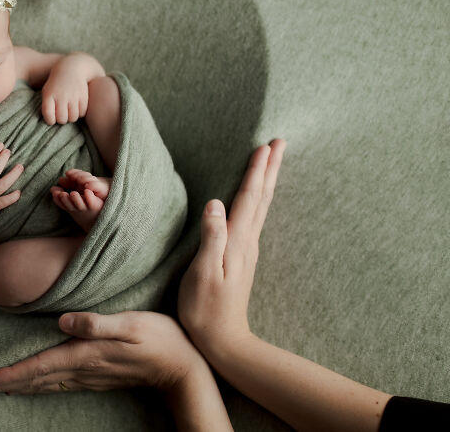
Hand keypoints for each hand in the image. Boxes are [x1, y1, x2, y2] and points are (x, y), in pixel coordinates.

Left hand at [0, 311, 206, 395]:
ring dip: (17, 386)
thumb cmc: (159, 339)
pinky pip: (58, 383)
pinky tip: (32, 383)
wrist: (182, 368)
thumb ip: (95, 323)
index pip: (38, 367)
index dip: (9, 375)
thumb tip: (62, 322)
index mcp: (84, 355)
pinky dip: (37, 384)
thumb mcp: (130, 324)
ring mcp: (89, 376)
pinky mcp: (96, 376)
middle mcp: (82, 369)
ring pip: (44, 384)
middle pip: (34, 380)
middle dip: (3, 384)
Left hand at [40, 54, 92, 124]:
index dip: (50, 120)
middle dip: (62, 119)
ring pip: (73, 118)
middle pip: (62, 119)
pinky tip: (77, 107)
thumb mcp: (47, 91)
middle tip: (63, 114)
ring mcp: (73, 96)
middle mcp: (61, 96)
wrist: (72, 67)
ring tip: (69, 111)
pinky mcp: (84, 96)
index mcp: (49, 95)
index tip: (52, 118)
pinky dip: (80, 112)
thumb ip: (47, 106)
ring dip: (71, 117)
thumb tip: (52, 122)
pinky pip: (82, 113)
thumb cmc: (56, 83)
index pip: (49, 117)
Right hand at [178, 139, 285, 355]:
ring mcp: (247, 249)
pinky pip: (253, 218)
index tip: (264, 146)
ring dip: (267, 181)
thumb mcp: (202, 272)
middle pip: (262, 197)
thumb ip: (211, 237)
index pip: (248, 198)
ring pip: (261, 206)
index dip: (255, 171)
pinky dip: (258, 200)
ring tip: (271, 161)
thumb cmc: (205, 308)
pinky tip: (256, 198)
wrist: (223, 340)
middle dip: (269, 168)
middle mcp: (247, 241)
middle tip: (279, 142)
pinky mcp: (241, 256)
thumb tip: (215, 202)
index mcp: (237, 241)